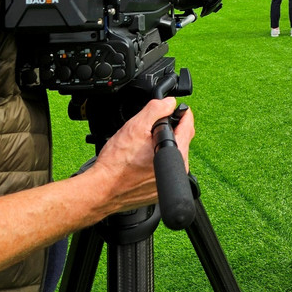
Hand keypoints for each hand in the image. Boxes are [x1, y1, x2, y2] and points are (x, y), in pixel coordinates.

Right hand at [87, 98, 193, 213]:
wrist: (102, 188)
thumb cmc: (116, 163)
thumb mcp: (136, 126)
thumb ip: (156, 110)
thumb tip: (169, 103)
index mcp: (176, 152)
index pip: (188, 126)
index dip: (182, 114)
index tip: (176, 109)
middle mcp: (178, 169)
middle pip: (182, 140)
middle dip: (171, 129)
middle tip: (153, 126)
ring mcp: (168, 180)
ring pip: (172, 154)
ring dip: (161, 145)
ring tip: (143, 144)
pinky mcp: (158, 188)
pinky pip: (162, 168)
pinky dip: (155, 160)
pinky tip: (141, 158)